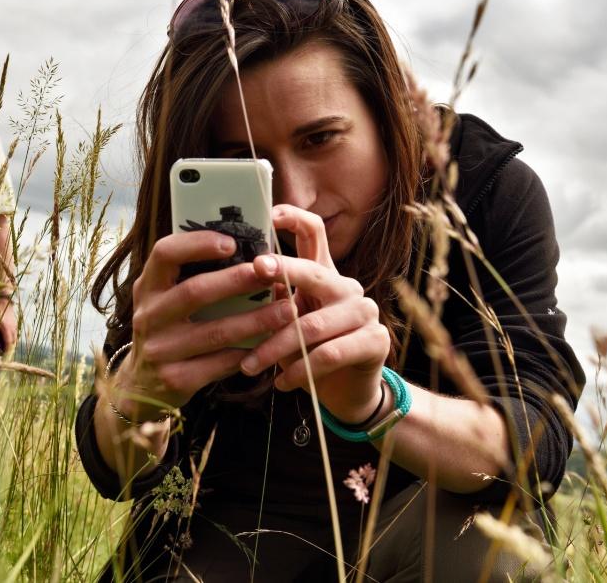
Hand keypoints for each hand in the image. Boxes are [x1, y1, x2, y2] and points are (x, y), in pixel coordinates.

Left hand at [0, 296, 16, 354]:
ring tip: (1, 347)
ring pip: (14, 340)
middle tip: (1, 354)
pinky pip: (14, 336)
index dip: (6, 352)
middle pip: (12, 344)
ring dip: (8, 345)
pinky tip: (4, 339)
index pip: (9, 345)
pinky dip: (10, 340)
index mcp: (7, 331)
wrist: (5, 303)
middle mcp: (13, 331)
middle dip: (7, 350)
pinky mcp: (15, 326)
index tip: (3, 358)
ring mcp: (15, 328)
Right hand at [110, 229, 296, 421]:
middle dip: (237, 280)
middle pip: (195, 291)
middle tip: (272, 272)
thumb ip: (191, 276)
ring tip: (286, 310)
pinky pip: (220, 364)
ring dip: (255, 320)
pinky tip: (269, 344)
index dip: (197, 244)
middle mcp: (149, 315)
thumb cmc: (166, 328)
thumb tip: (246, 252)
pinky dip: (247, 352)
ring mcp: (160, 350)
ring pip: (215, 332)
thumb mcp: (165, 298)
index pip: (165, 254)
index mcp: (148, 287)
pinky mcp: (176, 378)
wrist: (141, 383)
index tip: (232, 243)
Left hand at [240, 204, 388, 423]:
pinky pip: (329, 354)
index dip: (294, 219)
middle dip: (282, 269)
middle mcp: (346, 286)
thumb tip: (231, 279)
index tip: (269, 214)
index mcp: (322, 275)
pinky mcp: (375, 340)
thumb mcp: (284, 324)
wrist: (345, 391)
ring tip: (251, 365)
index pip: (314, 233)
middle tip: (254, 270)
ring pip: (312, 325)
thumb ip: (270, 300)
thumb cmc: (307, 352)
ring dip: (276, 347)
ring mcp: (365, 312)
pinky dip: (300, 370)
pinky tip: (281, 381)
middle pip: (313, 272)